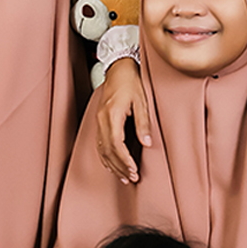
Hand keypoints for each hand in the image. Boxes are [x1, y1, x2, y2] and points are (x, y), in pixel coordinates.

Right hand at [94, 58, 150, 182]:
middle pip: (108, 150)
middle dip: (119, 166)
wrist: (118, 69)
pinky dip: (105, 156)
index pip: (116, 144)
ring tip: (124, 177)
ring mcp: (98, 121)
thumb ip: (143, 123)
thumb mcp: (142, 101)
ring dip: (112, 164)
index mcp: (112, 115)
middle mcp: (102, 120)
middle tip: (132, 178)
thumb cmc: (131, 82)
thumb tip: (147, 143)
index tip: (134, 171)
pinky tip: (112, 165)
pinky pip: (99, 143)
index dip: (124, 160)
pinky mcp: (99, 121)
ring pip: (102, 149)